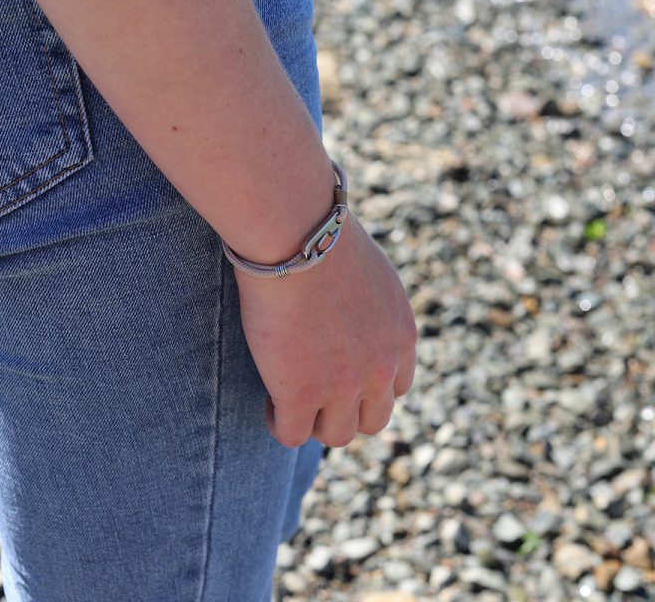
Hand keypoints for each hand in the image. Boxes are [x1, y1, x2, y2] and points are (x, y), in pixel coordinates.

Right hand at [233, 212, 416, 447]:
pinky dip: (278, 422)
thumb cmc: (321, 236)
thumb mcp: (368, 270)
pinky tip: (268, 398)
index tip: (337, 370)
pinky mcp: (300, 394)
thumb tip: (347, 305)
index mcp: (401, 336)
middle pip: (372, 420)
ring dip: (312, 420)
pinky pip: (291, 434)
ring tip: (286, 395)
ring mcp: (342, 386)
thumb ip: (369, 301)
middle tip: (313, 388)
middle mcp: (380, 367)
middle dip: (344, 410)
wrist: (297, 236)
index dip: (366, 386)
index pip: (396, 386)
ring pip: (335, 434)